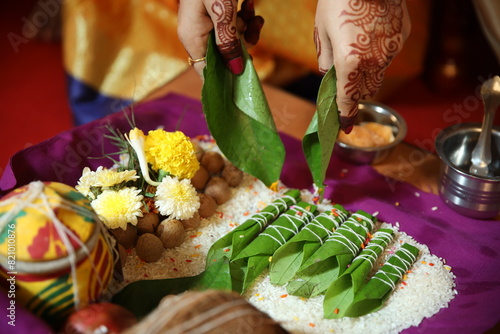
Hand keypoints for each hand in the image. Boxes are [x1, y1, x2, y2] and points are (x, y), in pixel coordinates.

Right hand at [177, 0, 263, 77]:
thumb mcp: (223, 12)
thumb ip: (229, 41)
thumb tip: (235, 70)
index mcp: (193, 37)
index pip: (204, 70)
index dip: (223, 79)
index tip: (242, 84)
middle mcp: (197, 33)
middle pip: (225, 54)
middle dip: (243, 42)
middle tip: (254, 26)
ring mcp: (206, 23)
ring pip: (232, 38)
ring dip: (246, 26)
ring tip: (251, 9)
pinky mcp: (215, 12)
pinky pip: (232, 23)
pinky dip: (243, 16)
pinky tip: (248, 3)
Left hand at [314, 0, 410, 132]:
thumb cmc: (337, 0)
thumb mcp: (322, 32)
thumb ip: (327, 61)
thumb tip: (331, 78)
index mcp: (349, 63)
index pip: (348, 99)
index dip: (345, 115)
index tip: (345, 125)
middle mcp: (374, 61)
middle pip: (366, 90)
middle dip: (355, 92)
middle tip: (344, 84)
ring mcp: (392, 50)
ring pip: (379, 74)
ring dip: (367, 72)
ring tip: (356, 47)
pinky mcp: (402, 37)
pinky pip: (389, 55)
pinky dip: (379, 54)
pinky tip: (371, 33)